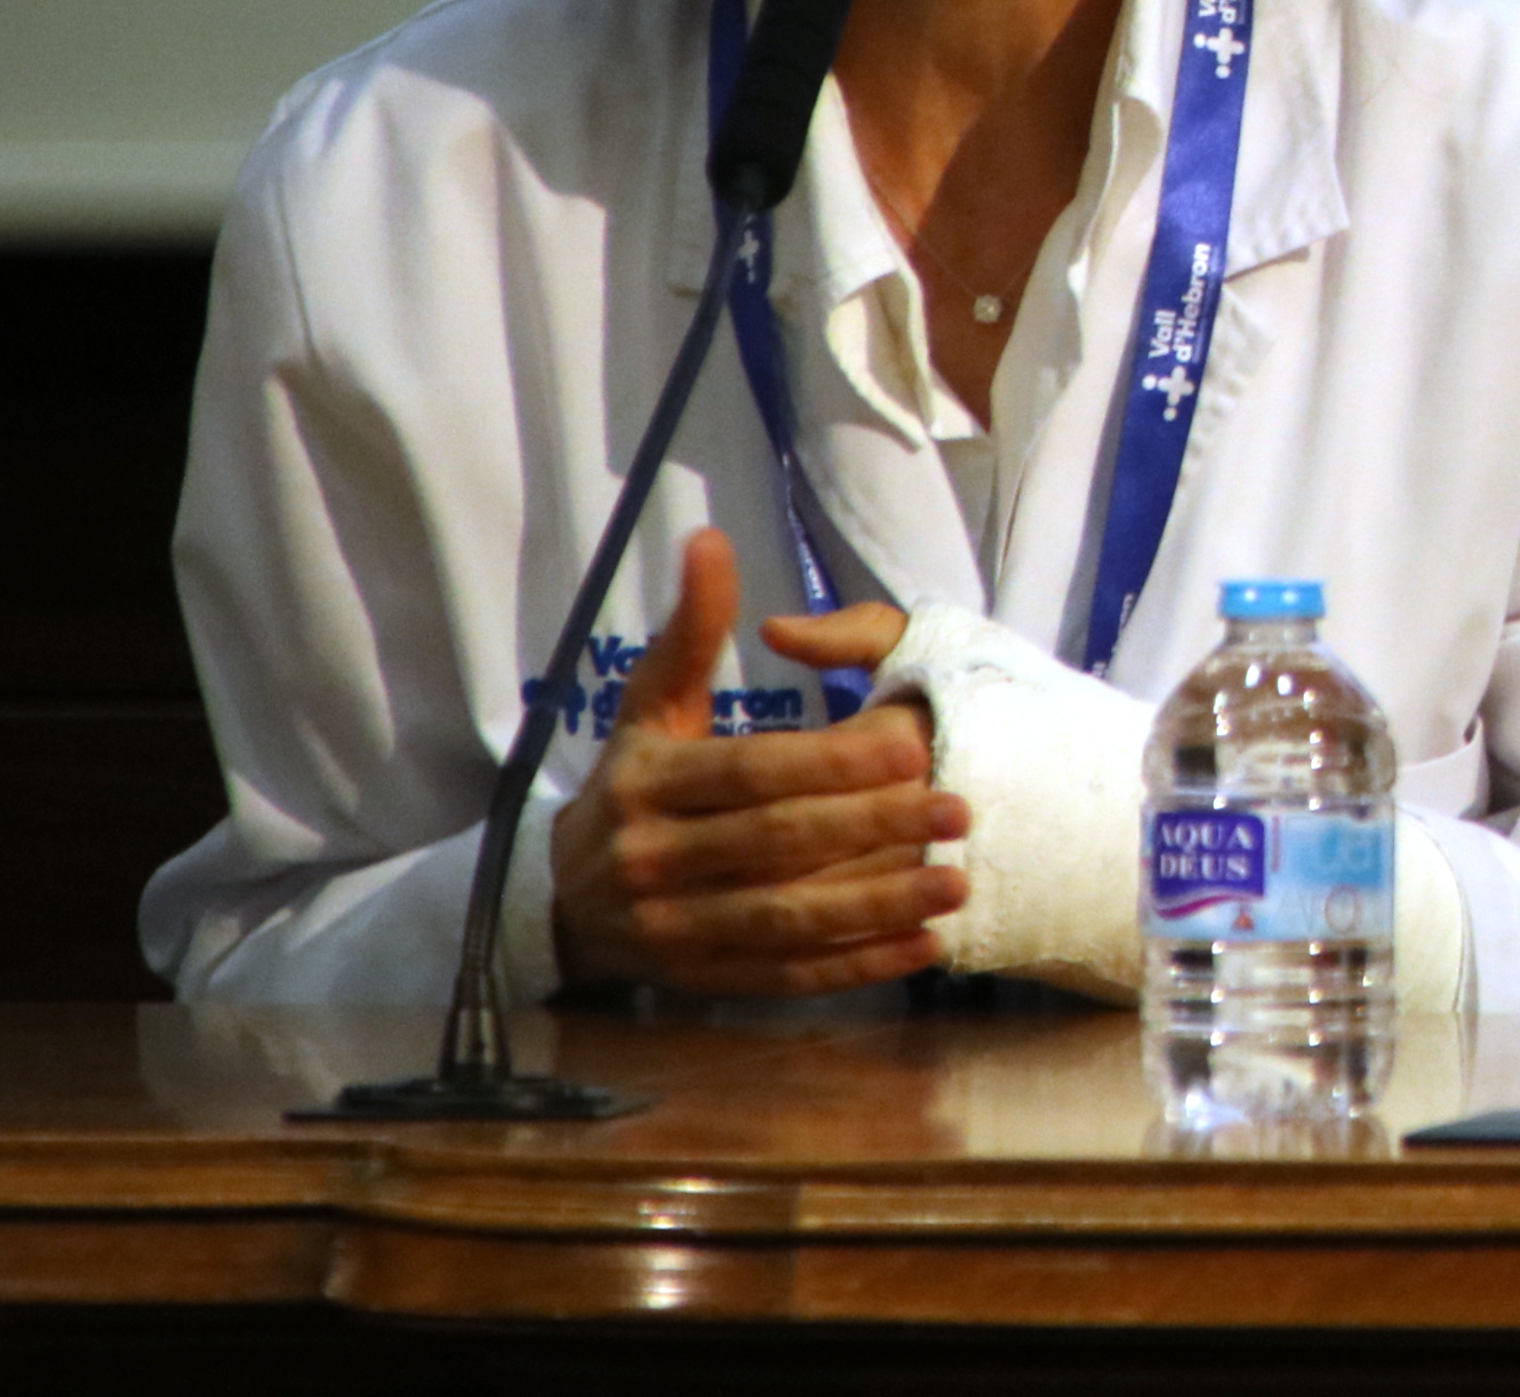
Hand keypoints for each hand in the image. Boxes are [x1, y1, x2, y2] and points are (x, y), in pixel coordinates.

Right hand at [549, 527, 963, 996]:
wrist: (561, 898)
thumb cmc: (631, 782)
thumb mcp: (651, 705)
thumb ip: (692, 629)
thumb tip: (711, 539)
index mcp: (647, 784)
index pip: (751, 773)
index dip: (831, 765)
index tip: (911, 751)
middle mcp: (653, 859)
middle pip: (778, 844)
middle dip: (874, 828)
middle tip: (958, 810)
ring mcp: (674, 928)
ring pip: (788, 918)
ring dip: (879, 905)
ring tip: (956, 881)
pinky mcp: (701, 980)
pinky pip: (787, 975)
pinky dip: (856, 966)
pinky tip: (921, 946)